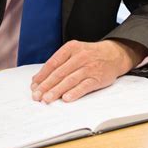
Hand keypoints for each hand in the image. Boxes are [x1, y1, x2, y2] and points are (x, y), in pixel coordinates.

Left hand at [30, 39, 147, 103]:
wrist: (114, 54)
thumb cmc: (89, 54)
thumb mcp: (74, 51)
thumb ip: (58, 63)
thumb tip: (38, 79)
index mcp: (71, 48)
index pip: (53, 62)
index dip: (42, 75)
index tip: (33, 85)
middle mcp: (79, 56)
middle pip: (59, 72)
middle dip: (46, 85)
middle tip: (36, 95)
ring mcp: (89, 67)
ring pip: (70, 80)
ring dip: (57, 90)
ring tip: (47, 99)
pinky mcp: (97, 78)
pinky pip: (84, 86)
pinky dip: (75, 92)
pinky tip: (66, 98)